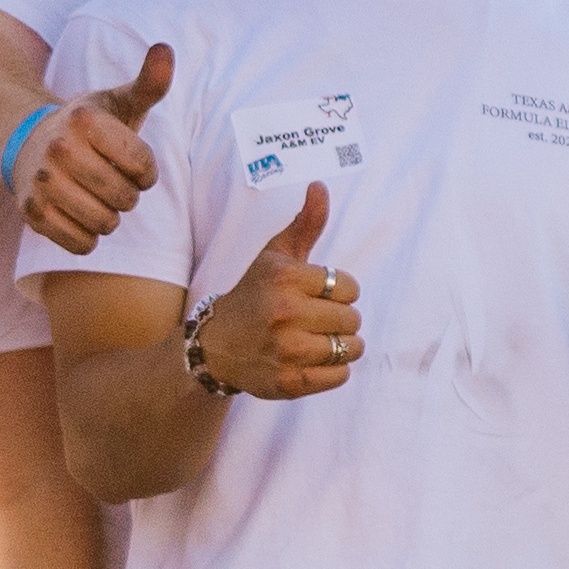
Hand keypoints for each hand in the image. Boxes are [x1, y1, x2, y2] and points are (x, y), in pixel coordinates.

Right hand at [11, 40, 173, 258]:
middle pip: (125, 198)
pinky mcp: (31, 213)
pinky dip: (88, 237)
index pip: (144, 167)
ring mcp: (41, 182)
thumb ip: (150, 83)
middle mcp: (58, 148)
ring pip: (105, 224)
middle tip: (111, 181)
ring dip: (109, 217)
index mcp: (85, 119)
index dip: (146, 171)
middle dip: (127, 195)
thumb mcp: (121, 103)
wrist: (30, 145)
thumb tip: (165, 48)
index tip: (131, 162)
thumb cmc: (90, 127)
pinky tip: (80, 215)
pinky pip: (81, 244)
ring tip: (97, 197)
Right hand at [194, 182, 358, 396]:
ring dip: (341, 346)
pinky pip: (340, 376)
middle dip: (340, 319)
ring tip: (316, 340)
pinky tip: (312, 360)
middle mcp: (284, 312)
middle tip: (314, 320)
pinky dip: (334, 370)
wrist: (215, 346)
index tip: (316, 296)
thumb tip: (321, 186)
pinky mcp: (289, 382)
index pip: (349, 287)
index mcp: (285, 278)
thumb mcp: (275, 257)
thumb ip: (305, 224)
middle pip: (353, 319)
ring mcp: (286, 350)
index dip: (338, 292)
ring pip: (350, 348)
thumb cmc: (254, 295)